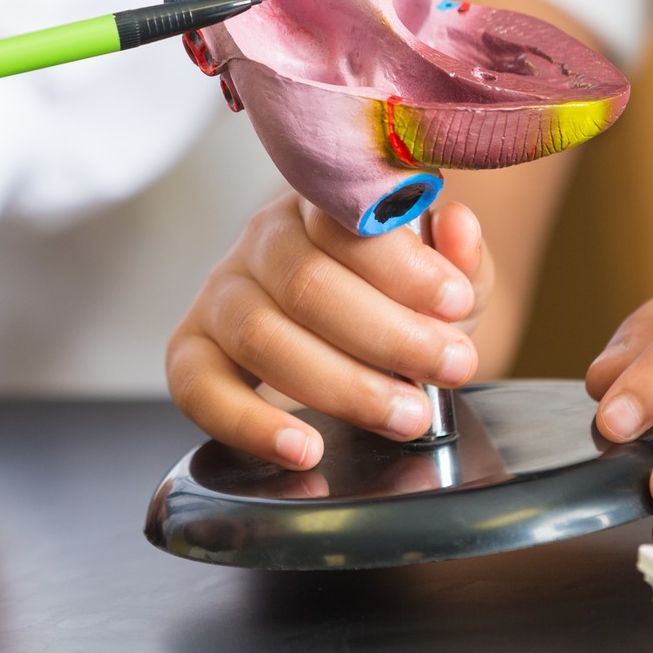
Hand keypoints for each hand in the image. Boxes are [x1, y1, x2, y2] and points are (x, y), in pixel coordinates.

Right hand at [167, 190, 490, 468]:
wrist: (354, 336)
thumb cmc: (400, 299)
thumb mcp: (445, 279)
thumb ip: (461, 259)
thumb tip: (460, 226)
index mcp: (320, 204)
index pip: (343, 218)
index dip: (402, 265)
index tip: (455, 303)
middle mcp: (262, 240)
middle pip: (307, 283)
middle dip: (390, 336)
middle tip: (451, 368)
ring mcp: (221, 294)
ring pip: (260, 336)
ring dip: (342, 386)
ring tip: (406, 416)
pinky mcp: (191, 350)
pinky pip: (198, 387)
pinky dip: (249, 425)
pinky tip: (304, 448)